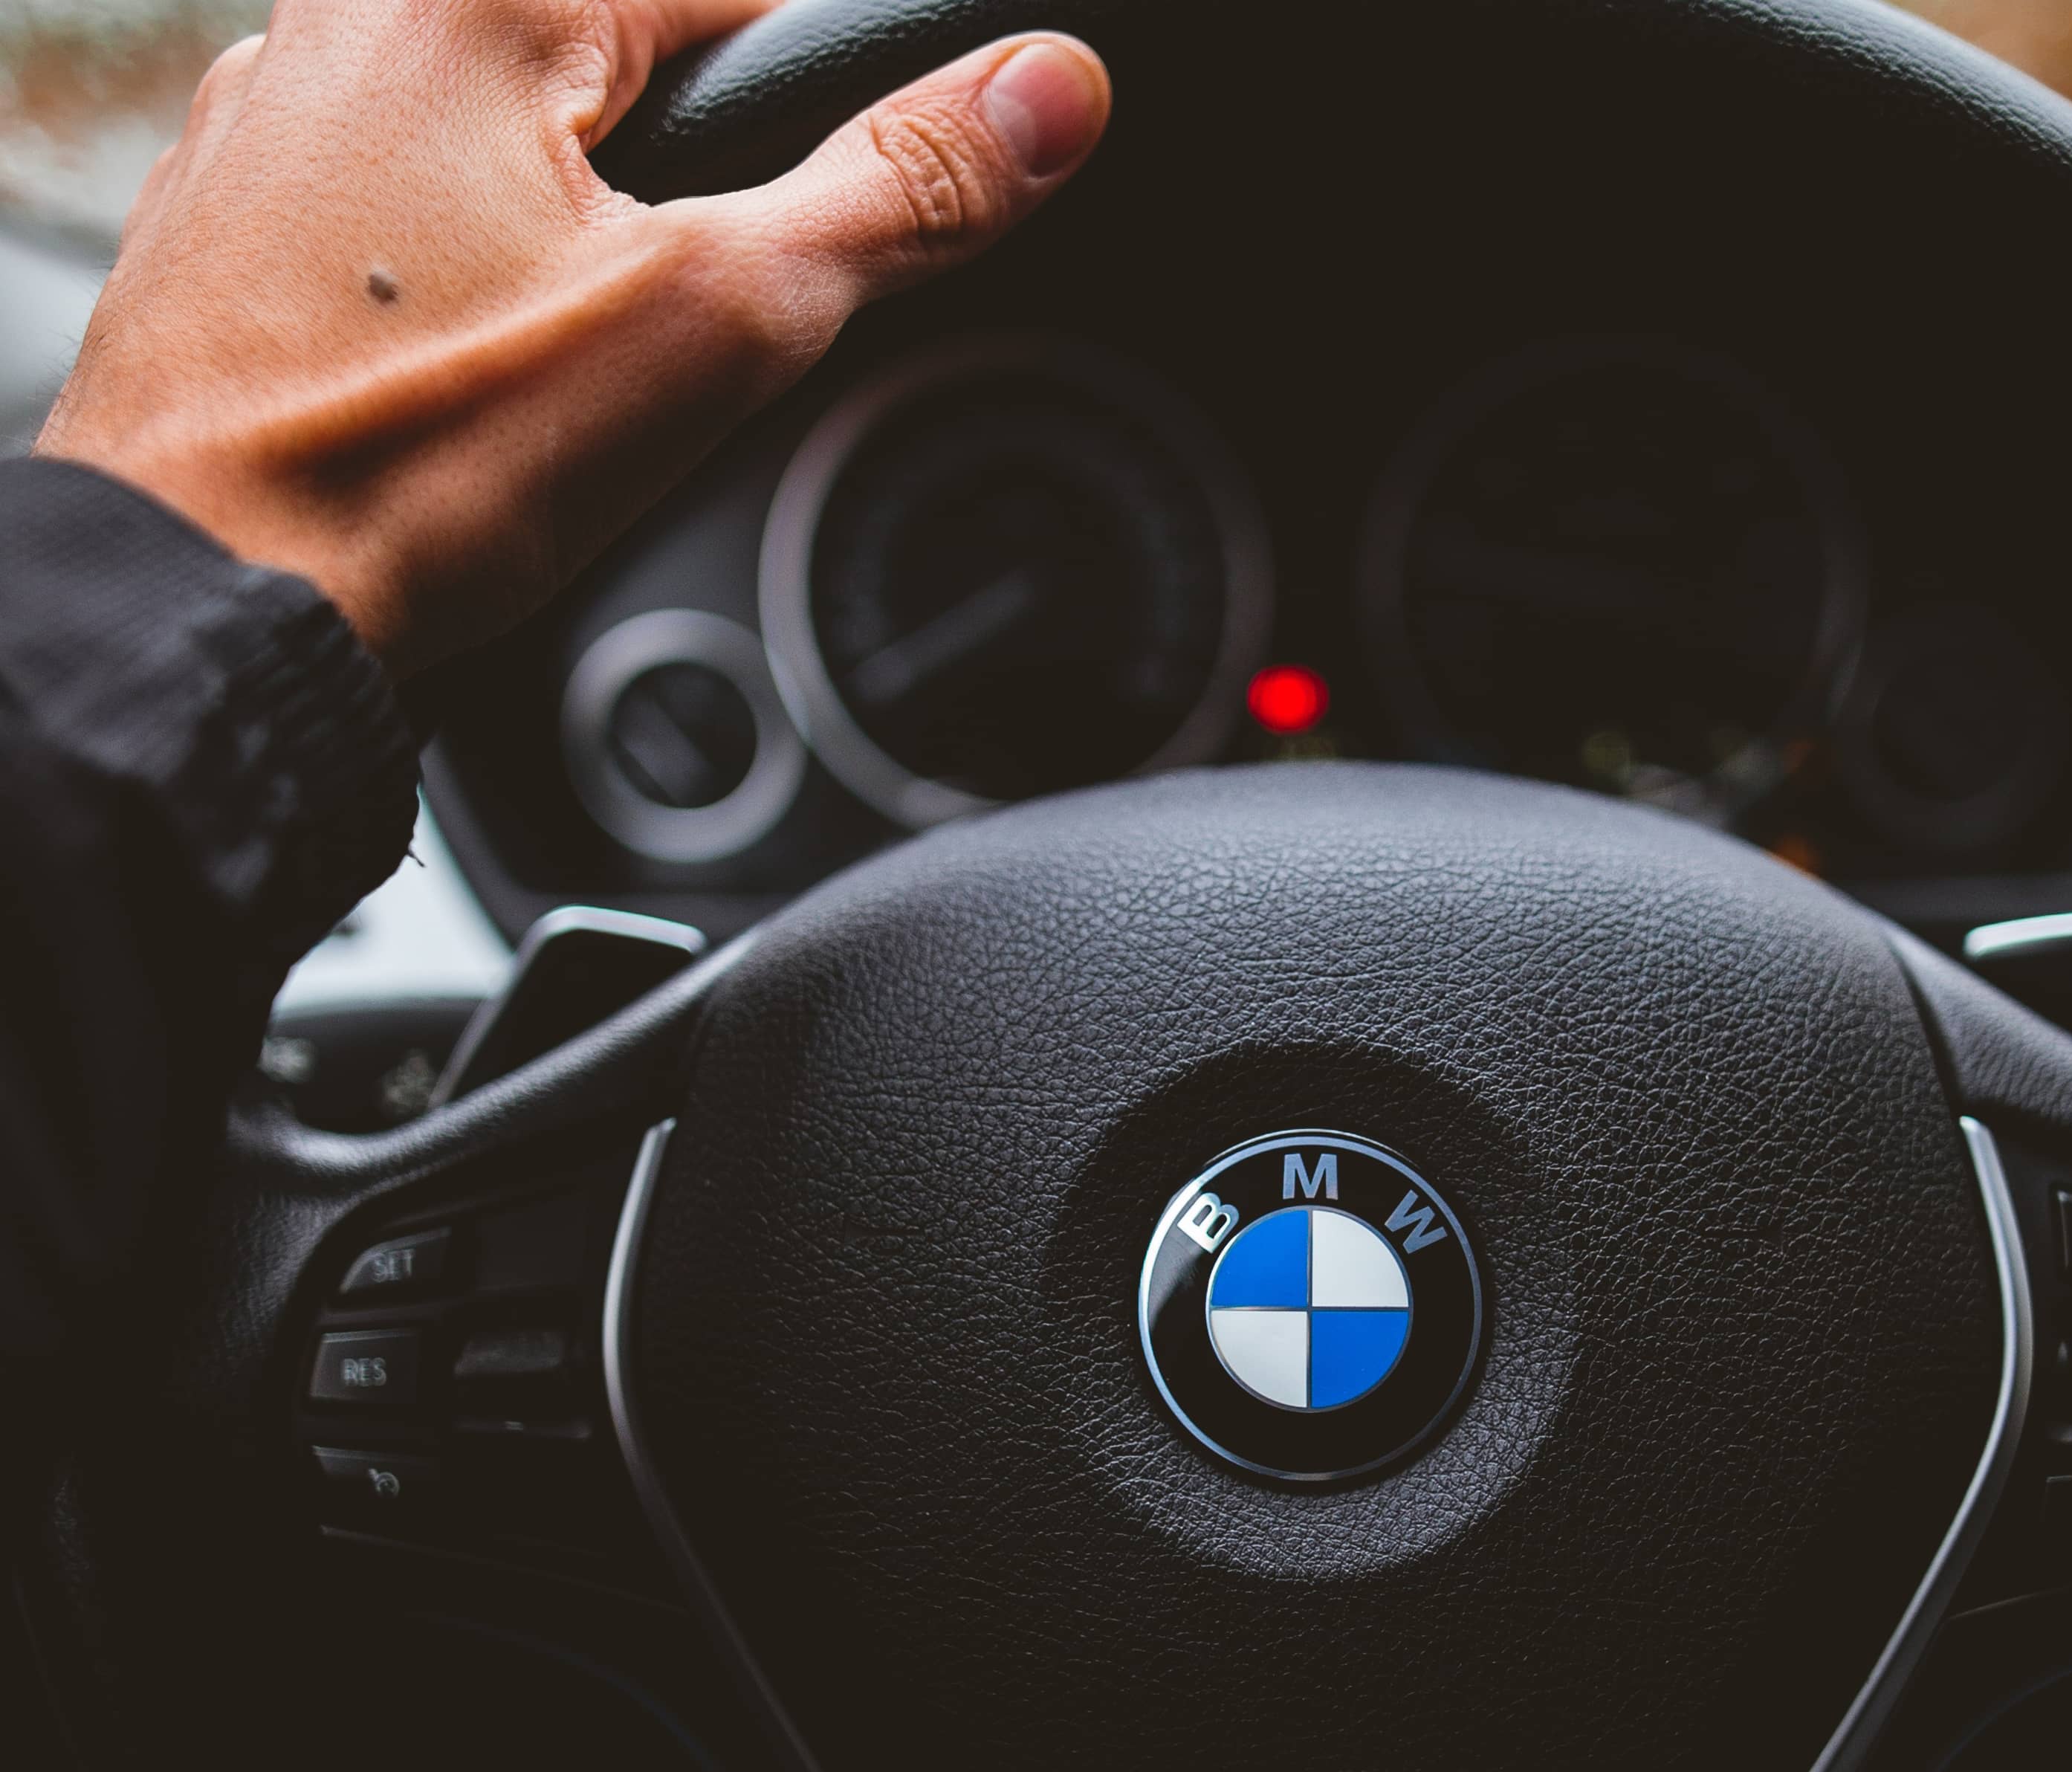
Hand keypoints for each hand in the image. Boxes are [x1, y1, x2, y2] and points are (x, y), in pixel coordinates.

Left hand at [36, 0, 1108, 676]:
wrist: (209, 600)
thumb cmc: (420, 467)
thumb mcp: (722, 322)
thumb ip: (901, 194)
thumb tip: (1050, 97)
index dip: (820, 118)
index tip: (830, 230)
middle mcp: (351, 13)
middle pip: (624, 68)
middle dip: (688, 203)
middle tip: (673, 349)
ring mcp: (273, 114)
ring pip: (515, 146)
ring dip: (582, 247)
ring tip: (566, 385)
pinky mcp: (236, 220)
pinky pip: (411, 211)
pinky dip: (473, 286)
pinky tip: (478, 390)